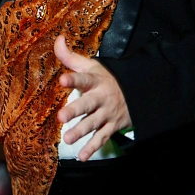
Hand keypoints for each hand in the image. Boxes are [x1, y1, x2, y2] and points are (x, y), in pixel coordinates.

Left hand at [55, 35, 132, 160]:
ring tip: (67, 139)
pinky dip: (92, 148)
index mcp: (95, 81)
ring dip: (81, 132)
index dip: (73, 79)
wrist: (136, 91)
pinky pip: (102, 138)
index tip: (62, 80)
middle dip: (75, 110)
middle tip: (61, 117)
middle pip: (87, 104)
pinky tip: (82, 156)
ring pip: (93, 124)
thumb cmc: (106, 78)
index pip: (83, 79)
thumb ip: (70, 56)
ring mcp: (107, 114)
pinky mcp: (111, 127)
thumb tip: (57, 38)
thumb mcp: (90, 65)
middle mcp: (101, 98)